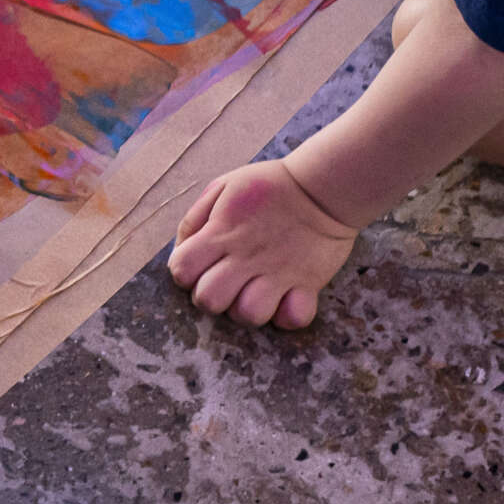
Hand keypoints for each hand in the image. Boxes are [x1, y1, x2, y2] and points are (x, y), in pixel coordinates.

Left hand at [166, 160, 360, 329]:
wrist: (322, 186)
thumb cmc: (268, 186)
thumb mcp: (224, 187)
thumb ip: (196, 219)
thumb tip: (181, 251)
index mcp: (221, 232)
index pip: (181, 270)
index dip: (184, 272)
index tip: (198, 264)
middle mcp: (246, 257)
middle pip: (209, 300)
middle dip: (209, 297)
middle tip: (224, 282)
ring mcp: (278, 273)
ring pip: (248, 315)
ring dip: (246, 308)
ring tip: (253, 291)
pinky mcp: (307, 283)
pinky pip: (293, 318)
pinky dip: (287, 315)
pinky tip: (283, 299)